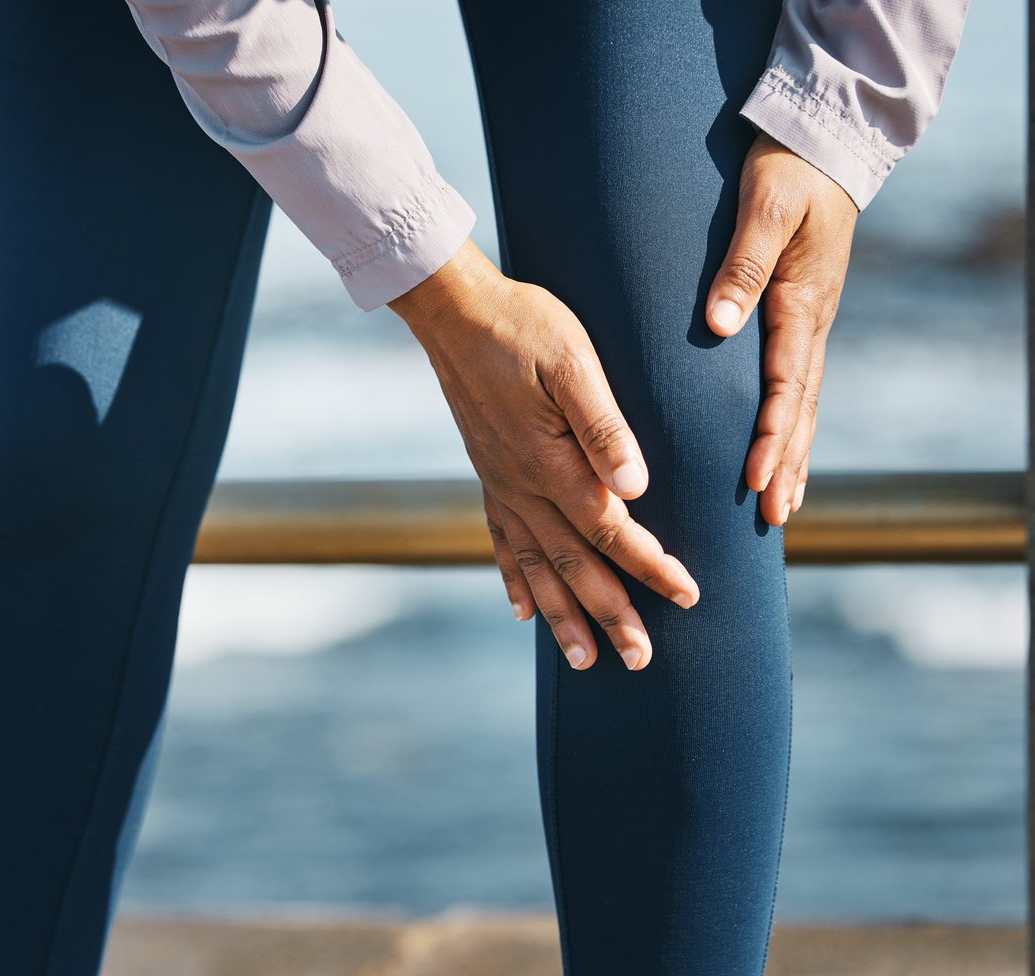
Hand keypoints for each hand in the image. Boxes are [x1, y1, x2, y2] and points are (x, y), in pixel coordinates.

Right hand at [389, 238, 698, 671]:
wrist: (454, 310)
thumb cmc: (524, 325)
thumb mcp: (574, 362)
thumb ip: (605, 427)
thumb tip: (638, 486)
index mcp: (550, 463)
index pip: (612, 531)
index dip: (652, 567)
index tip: (689, 596)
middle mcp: (522, 487)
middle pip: (573, 566)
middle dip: (610, 615)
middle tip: (641, 660)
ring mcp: (500, 484)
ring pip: (535, 567)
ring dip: (562, 616)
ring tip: (584, 660)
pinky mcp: (488, 473)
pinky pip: (500, 541)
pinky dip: (514, 580)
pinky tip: (522, 610)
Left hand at [705, 131, 858, 525]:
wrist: (820, 143)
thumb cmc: (786, 170)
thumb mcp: (764, 207)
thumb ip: (742, 264)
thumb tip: (721, 325)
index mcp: (800, 301)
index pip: (785, 383)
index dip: (768, 433)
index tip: (753, 475)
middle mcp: (809, 321)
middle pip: (801, 408)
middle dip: (786, 463)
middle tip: (775, 516)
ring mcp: (808, 322)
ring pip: (804, 403)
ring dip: (793, 454)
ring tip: (784, 506)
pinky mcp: (798, 317)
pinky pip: (797, 383)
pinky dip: (792, 424)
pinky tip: (782, 454)